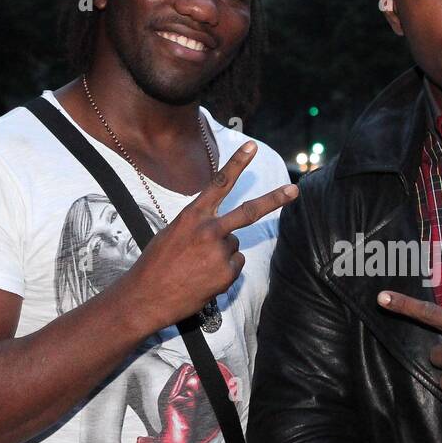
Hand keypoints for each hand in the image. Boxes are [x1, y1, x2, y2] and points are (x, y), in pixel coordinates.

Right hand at [121, 141, 296, 331]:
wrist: (147, 296)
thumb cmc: (156, 264)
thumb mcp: (172, 233)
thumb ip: (197, 225)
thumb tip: (218, 230)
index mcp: (192, 216)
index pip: (219, 183)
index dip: (237, 163)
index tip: (251, 146)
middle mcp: (209, 230)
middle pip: (250, 211)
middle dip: (275, 199)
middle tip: (294, 190)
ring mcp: (220, 252)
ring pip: (235, 244)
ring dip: (222, 252)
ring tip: (198, 265)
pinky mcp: (227, 273)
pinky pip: (235, 264)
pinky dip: (224, 270)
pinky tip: (204, 277)